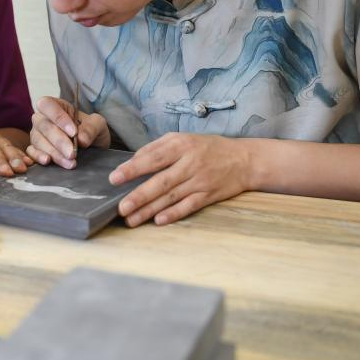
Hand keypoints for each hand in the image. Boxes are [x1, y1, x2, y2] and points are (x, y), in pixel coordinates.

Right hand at [26, 96, 109, 167]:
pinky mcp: (35, 148)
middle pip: (44, 125)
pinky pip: (31, 151)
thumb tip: (81, 139)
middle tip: (72, 153)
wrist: (92, 147)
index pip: (48, 105)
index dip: (58, 117)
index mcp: (57, 105)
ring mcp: (37, 134)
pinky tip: (47, 161)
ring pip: (38, 140)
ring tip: (69, 162)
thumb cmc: (90, 130)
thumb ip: (91, 128)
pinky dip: (38, 156)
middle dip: (59, 141)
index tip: (73, 133)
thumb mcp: (98, 125)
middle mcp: (43, 118)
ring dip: (53, 152)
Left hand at [112, 133, 255, 225]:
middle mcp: (190, 163)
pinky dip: (174, 214)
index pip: (153, 158)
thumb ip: (157, 147)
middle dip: (139, 195)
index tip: (114, 178)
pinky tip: (158, 221)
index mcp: (181, 145)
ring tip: (131, 219)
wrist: (244, 160)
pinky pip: (189, 206)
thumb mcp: (182, 138)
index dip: (133, 168)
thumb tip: (133, 160)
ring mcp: (200, 181)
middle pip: (161, 181)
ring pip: (171, 197)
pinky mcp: (209, 195)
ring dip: (150, 210)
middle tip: (121, 207)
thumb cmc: (207, 148)